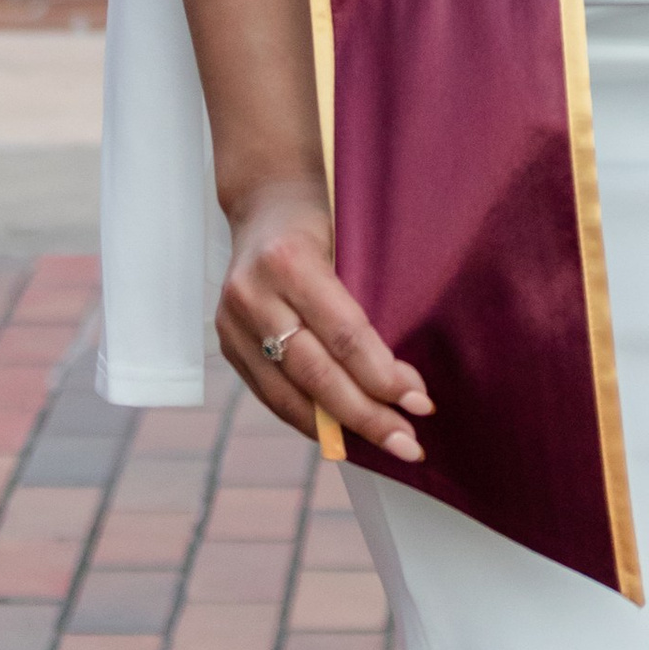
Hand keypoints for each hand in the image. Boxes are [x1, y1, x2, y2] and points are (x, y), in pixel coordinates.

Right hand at [217, 177, 433, 465]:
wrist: (264, 204)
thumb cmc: (325, 221)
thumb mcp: (351, 242)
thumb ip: (366, 301)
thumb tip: (406, 378)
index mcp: (289, 260)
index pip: (343, 335)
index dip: (383, 376)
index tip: (421, 402)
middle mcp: (253, 294)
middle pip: (316, 373)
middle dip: (366, 416)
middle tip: (409, 444)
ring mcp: (232, 323)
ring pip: (289, 395)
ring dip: (340, 430)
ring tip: (384, 446)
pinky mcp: (227, 344)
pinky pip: (271, 395)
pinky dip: (309, 418)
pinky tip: (342, 434)